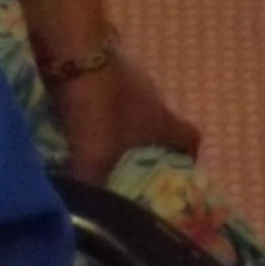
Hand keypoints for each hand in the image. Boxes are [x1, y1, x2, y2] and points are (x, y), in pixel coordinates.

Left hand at [51, 40, 201, 180]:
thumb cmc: (98, 105)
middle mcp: (154, 96)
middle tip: (128, 169)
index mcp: (162, 119)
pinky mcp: (106, 65)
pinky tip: (76, 121)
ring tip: (98, 146)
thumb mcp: (95, 154)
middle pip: (160, 125)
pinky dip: (98, 108)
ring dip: (120, 127)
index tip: (177, 173)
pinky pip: (109, 94)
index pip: (191, 140)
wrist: (73, 48)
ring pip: (133, 109)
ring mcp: (131, 76)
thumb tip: (84, 217)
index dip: (188, 158)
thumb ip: (93, 186)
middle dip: (147, 147)